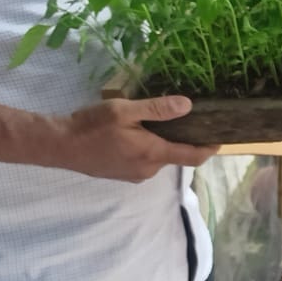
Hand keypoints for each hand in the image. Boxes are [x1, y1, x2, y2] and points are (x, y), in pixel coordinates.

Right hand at [51, 95, 217, 180]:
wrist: (59, 145)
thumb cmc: (91, 126)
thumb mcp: (125, 111)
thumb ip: (157, 109)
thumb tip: (188, 106)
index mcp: (153, 154)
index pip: (192, 156)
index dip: (210, 148)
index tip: (222, 137)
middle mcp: (148, 170)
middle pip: (176, 156)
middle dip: (184, 140)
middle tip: (188, 117)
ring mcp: (134, 175)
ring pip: (159, 158)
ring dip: (163, 143)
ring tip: (159, 121)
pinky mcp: (122, 174)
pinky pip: (144, 161)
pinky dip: (148, 148)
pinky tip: (138, 133)